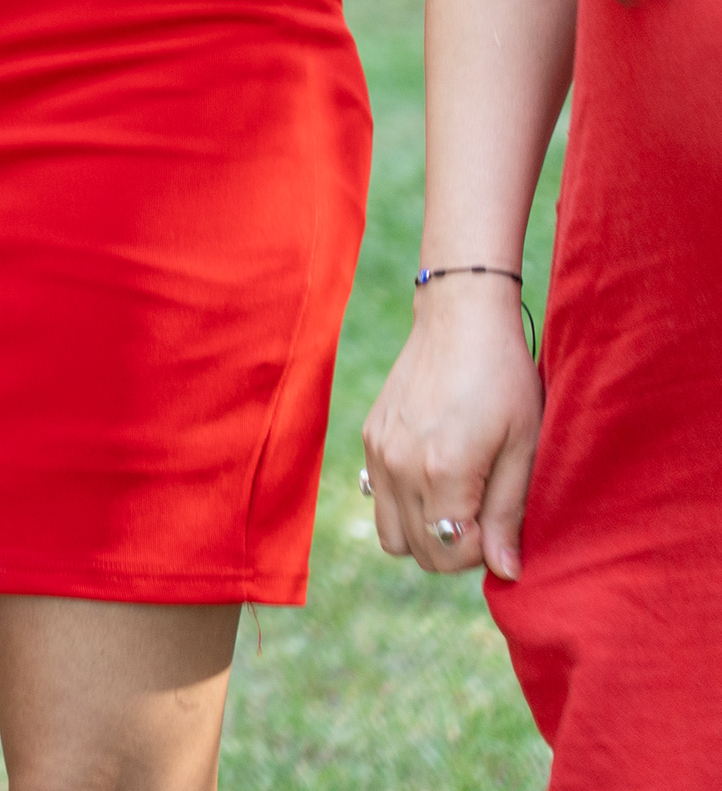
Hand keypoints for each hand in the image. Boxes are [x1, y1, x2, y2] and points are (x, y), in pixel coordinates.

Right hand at [362, 276, 543, 577]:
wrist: (459, 320)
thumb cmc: (505, 380)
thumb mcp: (523, 447)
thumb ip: (510, 513)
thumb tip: (507, 572)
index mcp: (442, 471)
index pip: (451, 552)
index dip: (483, 552)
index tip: (502, 521)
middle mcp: (399, 466)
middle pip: (420, 552)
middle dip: (455, 548)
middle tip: (486, 513)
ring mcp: (378, 452)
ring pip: (391, 534)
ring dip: (425, 532)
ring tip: (458, 501)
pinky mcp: (370, 438)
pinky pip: (378, 498)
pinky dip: (406, 504)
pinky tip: (436, 474)